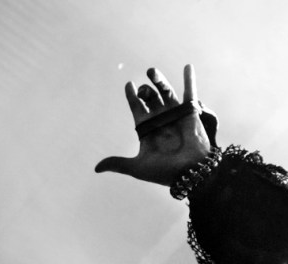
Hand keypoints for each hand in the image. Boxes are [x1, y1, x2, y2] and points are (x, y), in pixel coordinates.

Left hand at [95, 65, 213, 185]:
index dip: (132, 96)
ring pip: (165, 91)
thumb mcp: (138, 167)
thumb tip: (96, 169)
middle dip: (144, 90)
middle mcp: (161, 119)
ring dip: (159, 79)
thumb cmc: (165, 171)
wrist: (190, 172)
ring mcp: (175, 115)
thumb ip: (118, 164)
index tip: (128, 85)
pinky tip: (187, 66)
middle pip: (150, 97)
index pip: (137, 108)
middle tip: (142, 91)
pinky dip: (189, 80)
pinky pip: (190, 93)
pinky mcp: (190, 113)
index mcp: (147, 129)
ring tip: (150, 71)